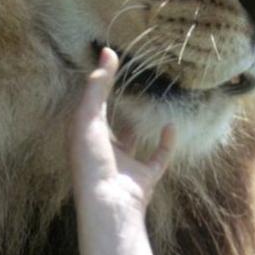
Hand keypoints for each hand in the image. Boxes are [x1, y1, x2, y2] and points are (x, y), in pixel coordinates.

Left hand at [68, 47, 175, 211]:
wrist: (108, 202)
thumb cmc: (91, 159)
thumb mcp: (88, 117)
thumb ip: (97, 86)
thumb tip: (108, 52)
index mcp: (84, 137)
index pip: (89, 108)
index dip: (96, 88)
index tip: (109, 64)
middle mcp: (102, 151)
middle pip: (110, 125)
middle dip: (117, 107)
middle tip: (132, 81)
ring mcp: (124, 165)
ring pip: (132, 142)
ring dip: (141, 126)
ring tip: (152, 102)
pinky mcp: (144, 177)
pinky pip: (158, 157)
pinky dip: (166, 143)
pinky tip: (171, 126)